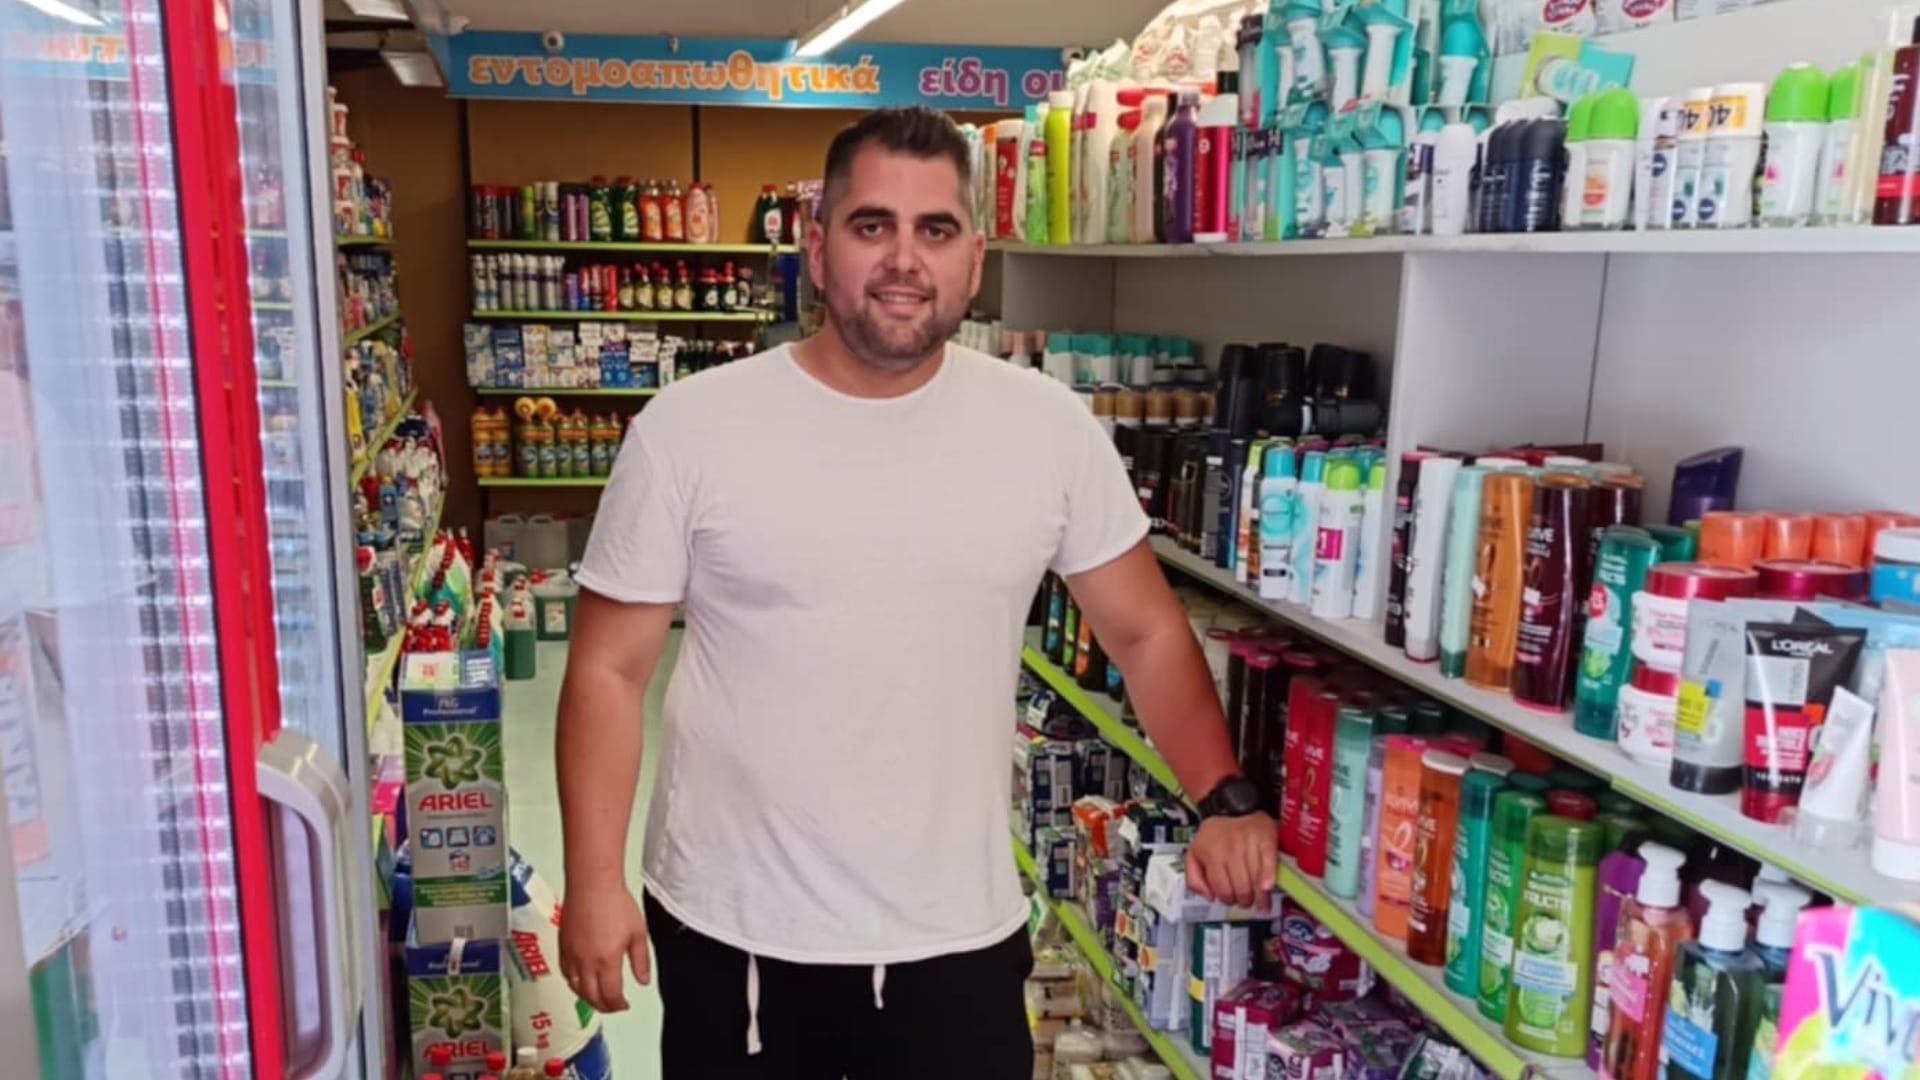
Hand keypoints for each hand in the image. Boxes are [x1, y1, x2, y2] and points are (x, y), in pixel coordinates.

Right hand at [558, 882, 649, 1011]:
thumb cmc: (614, 903)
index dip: (618, 1005)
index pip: (610, 995)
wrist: (592, 884)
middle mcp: (586, 962)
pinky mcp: (562, 947)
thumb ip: (641, 960)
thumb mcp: (637, 933)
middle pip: (591, 997)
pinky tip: (581, 981)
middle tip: (613, 1005)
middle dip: (604, 1006)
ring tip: (598, 997)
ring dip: (588, 997)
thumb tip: (643, 980)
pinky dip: (573, 983)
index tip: (624, 1004)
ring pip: (575, 988)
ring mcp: (571, 956)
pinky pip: (565, 973)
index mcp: (607, 961)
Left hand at [1186, 812, 1277, 908]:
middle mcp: (1230, 849)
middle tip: (1246, 901)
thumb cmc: (1214, 834)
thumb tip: (1209, 897)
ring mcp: (1249, 844)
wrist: (1233, 806)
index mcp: (1212, 855)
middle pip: (1241, 888)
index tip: (1232, 900)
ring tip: (1260, 900)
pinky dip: (1269, 877)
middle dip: (1244, 900)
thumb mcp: (1194, 853)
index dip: (1228, 900)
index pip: (1223, 889)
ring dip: (1259, 896)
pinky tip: (1267, 887)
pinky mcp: (1266, 839)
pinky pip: (1269, 863)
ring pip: (1255, 880)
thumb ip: (1194, 878)